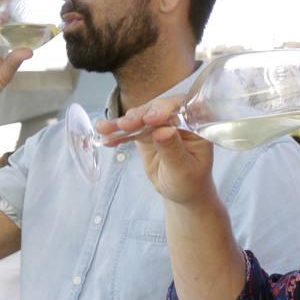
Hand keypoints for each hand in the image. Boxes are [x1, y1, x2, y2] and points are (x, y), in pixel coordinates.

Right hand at [96, 98, 215, 205]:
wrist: (180, 191)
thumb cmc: (189, 182)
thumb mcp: (183, 170)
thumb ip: (173, 150)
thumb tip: (163, 131)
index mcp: (195, 125)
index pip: (182, 109)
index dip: (166, 110)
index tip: (151, 119)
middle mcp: (178, 119)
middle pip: (158, 109)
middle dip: (140, 115)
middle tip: (125, 124)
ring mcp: (160, 124)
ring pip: (140, 117)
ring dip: (123, 122)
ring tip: (106, 128)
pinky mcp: (145, 132)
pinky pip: (130, 130)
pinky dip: (117, 133)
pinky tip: (104, 135)